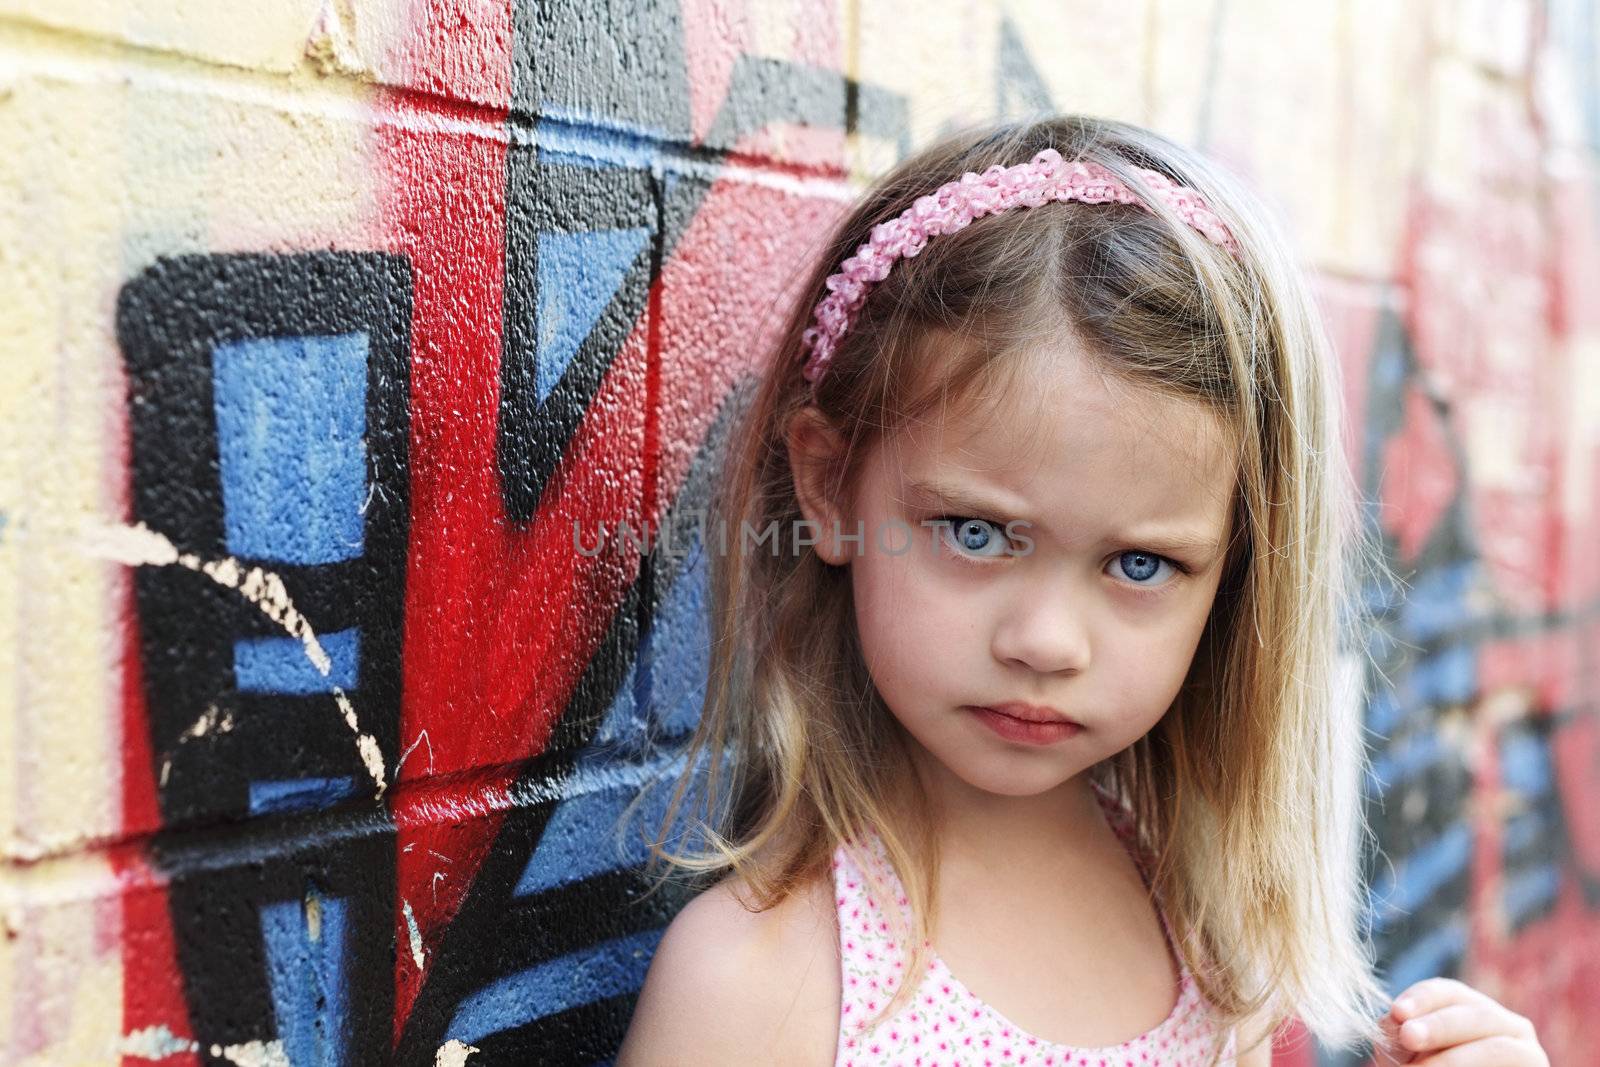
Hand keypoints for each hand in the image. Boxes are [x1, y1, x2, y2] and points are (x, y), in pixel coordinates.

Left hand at [1378, 977, 1547, 1065]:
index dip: (1423, 997)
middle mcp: (1507, 1026)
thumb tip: (1392, 1022)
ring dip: (1454, 1059)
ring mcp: (1528, 1052)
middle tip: (1408, 1036)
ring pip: (1497, 1048)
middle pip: (1476, 1015)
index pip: (1450, 992)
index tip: (1397, 1011)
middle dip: (1438, 1025)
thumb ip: (1401, 1036)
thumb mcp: (1413, 1054)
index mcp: (1474, 1009)